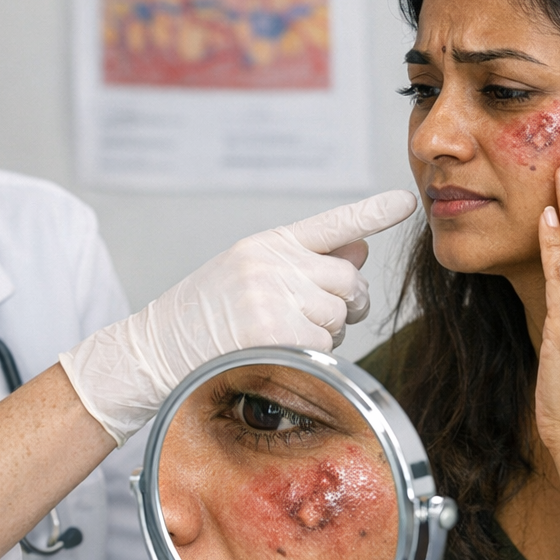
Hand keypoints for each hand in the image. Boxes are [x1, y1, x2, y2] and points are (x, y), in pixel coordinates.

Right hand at [60, 190, 417, 445]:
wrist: (153, 350)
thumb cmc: (201, 317)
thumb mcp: (249, 274)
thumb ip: (305, 262)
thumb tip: (360, 248)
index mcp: (268, 244)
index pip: (332, 223)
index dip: (372, 213)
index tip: (406, 202)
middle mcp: (273, 263)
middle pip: (348, 280)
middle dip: (342, 306)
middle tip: (310, 321)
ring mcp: (273, 295)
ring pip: (339, 318)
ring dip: (323, 335)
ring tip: (279, 338)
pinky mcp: (273, 332)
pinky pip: (323, 346)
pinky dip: (310, 357)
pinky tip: (276, 354)